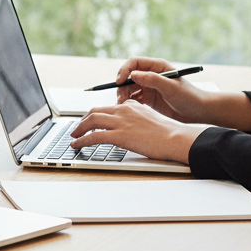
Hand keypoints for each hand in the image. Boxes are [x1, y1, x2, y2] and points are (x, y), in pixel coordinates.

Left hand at [69, 100, 207, 163]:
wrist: (177, 138)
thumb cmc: (170, 133)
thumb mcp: (151, 119)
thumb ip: (138, 119)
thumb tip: (131, 126)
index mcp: (131, 106)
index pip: (108, 108)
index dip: (96, 115)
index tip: (90, 121)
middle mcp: (123, 110)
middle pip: (95, 111)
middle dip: (83, 120)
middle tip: (77, 128)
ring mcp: (121, 122)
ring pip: (91, 121)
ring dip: (79, 129)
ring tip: (74, 136)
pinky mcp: (119, 135)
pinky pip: (94, 136)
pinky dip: (82, 140)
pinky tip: (77, 145)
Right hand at [112, 55, 250, 131]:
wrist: (199, 112)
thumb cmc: (189, 96)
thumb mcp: (171, 87)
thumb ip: (152, 79)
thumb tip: (133, 75)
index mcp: (157, 67)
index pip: (134, 63)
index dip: (124, 70)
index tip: (119, 82)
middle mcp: (151, 75)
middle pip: (128, 76)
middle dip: (121, 86)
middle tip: (120, 98)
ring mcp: (149, 87)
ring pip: (129, 88)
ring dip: (123, 95)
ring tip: (123, 105)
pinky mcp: (149, 99)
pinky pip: (134, 98)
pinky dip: (129, 103)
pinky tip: (129, 109)